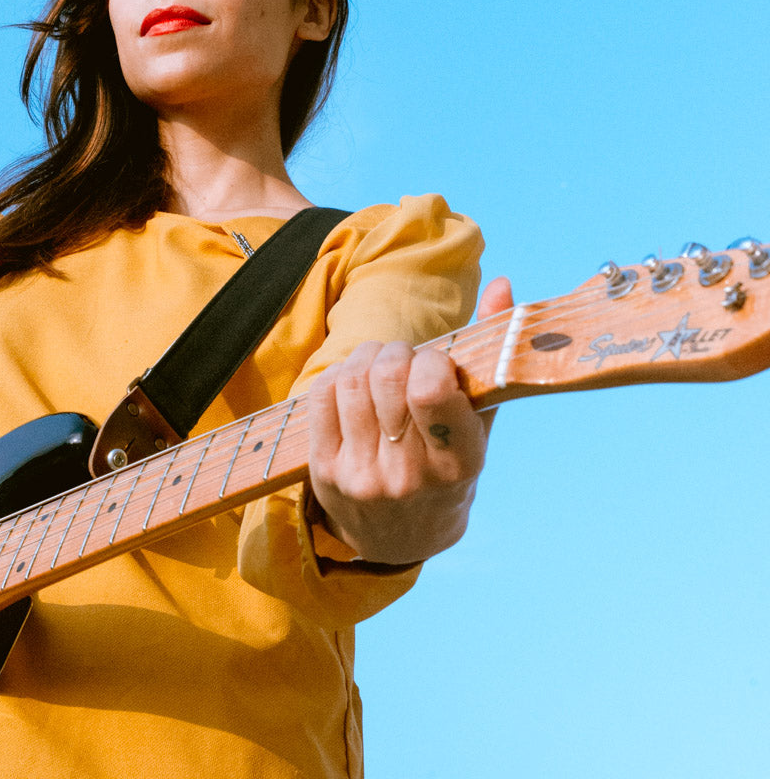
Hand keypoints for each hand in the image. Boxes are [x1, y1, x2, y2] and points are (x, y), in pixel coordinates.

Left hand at [307, 276, 513, 564]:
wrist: (400, 539)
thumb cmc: (449, 470)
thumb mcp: (479, 426)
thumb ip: (490, 356)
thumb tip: (500, 284)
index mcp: (457, 465)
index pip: (431, 390)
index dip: (431, 361)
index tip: (436, 365)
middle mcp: (407, 475)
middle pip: (387, 376)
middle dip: (398, 352)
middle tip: (406, 358)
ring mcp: (361, 475)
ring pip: (352, 380)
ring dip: (367, 357)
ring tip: (381, 364)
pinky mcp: (324, 471)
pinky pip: (321, 395)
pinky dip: (338, 375)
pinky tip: (355, 383)